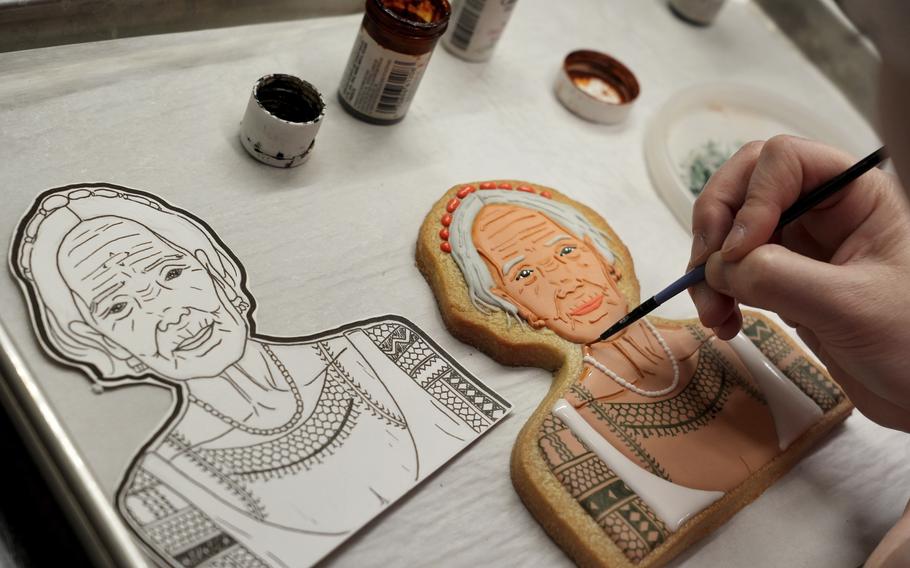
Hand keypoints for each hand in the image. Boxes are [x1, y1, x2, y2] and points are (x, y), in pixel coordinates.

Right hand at [687, 135, 909, 431]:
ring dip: (710, 268)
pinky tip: (726, 323)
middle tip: (704, 267)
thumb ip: (778, 277)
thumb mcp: (849, 306)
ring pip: (729, 231)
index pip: (782, 161)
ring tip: (714, 313)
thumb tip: (718, 267)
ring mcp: (800, 247)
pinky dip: (717, 293)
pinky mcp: (783, 282)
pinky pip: (733, 272)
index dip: (752, 199)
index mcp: (855, 196)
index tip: (739, 251)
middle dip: (715, 225)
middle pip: (745, 185)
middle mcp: (823, 212)